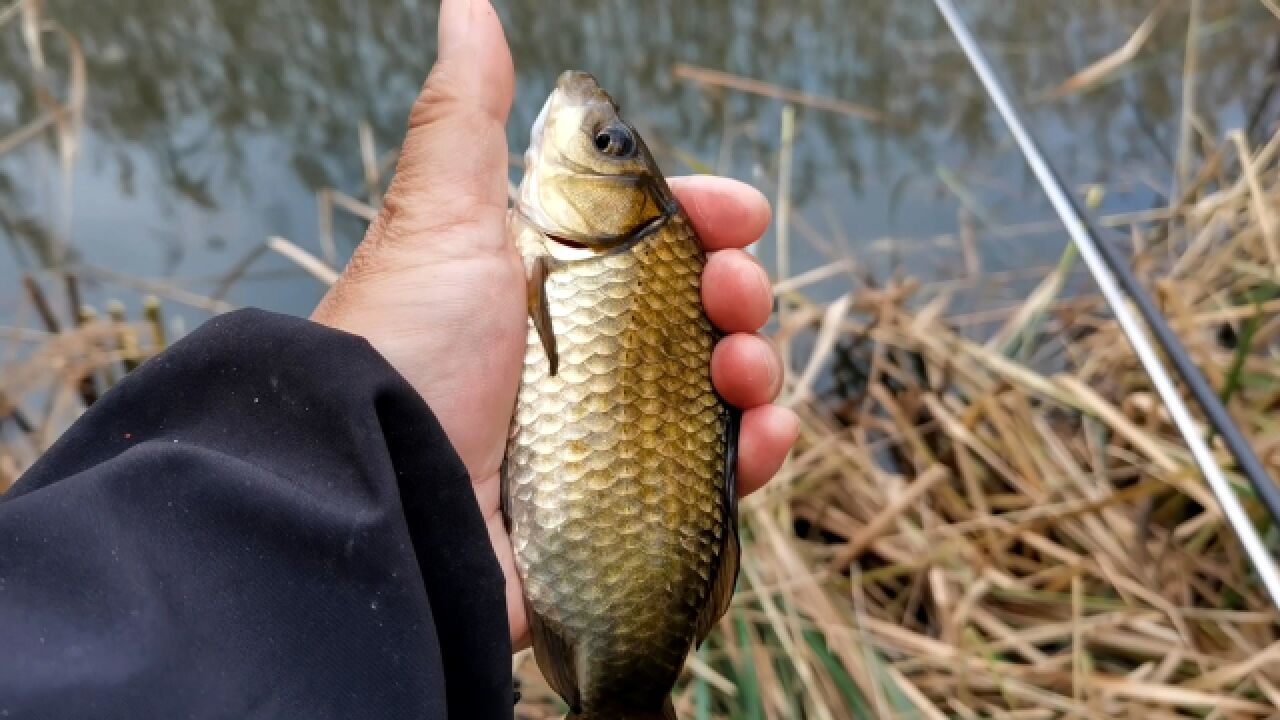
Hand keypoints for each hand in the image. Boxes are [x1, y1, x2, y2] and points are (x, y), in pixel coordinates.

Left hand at [311, 0, 798, 647]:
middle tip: (733, 295)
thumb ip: (468, 118)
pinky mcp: (618, 512)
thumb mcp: (439, 218)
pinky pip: (712, 477)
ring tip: (741, 369)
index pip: (645, 243)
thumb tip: (464, 4)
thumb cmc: (406, 347)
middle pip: (692, 316)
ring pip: (713, 392)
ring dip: (754, 367)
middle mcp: (572, 361)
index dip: (701, 221)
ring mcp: (600, 439)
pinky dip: (754, 452)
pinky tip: (760, 436)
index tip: (741, 215)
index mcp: (540, 288)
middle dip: (735, 292)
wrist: (378, 496)